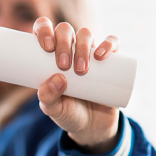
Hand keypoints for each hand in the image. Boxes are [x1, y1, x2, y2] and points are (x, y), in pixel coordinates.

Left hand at [33, 18, 119, 154]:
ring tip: (81, 69)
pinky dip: (109, 43)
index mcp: (48, 52)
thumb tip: (57, 79)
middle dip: (63, 43)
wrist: (91, 127)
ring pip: (86, 34)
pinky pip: (112, 43)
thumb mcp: (52, 109)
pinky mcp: (110, 59)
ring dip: (83, 46)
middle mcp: (68, 47)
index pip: (43, 29)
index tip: (46, 47)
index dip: (44, 30)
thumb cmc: (66, 112)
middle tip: (63, 65)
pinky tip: (102, 54)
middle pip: (65, 30)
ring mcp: (89, 52)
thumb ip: (47, 97)